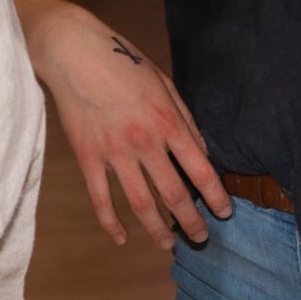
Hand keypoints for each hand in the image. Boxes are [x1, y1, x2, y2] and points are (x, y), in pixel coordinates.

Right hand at [22, 0, 228, 247]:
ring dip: (157, 230)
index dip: (216, 196)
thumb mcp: (165, 83)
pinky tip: (122, 239)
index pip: (200, 169)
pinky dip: (111, 223)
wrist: (74, 54)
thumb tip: (201, 153)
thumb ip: (185, 120)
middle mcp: (144, 142)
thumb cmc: (124, 62)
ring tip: (168, 245)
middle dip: (192, 222)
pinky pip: (100, 200)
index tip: (225, 212)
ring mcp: (114, 153)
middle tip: (201, 238)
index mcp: (167, 122)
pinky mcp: (88, 158)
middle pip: (174, 194)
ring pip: (140, 205)